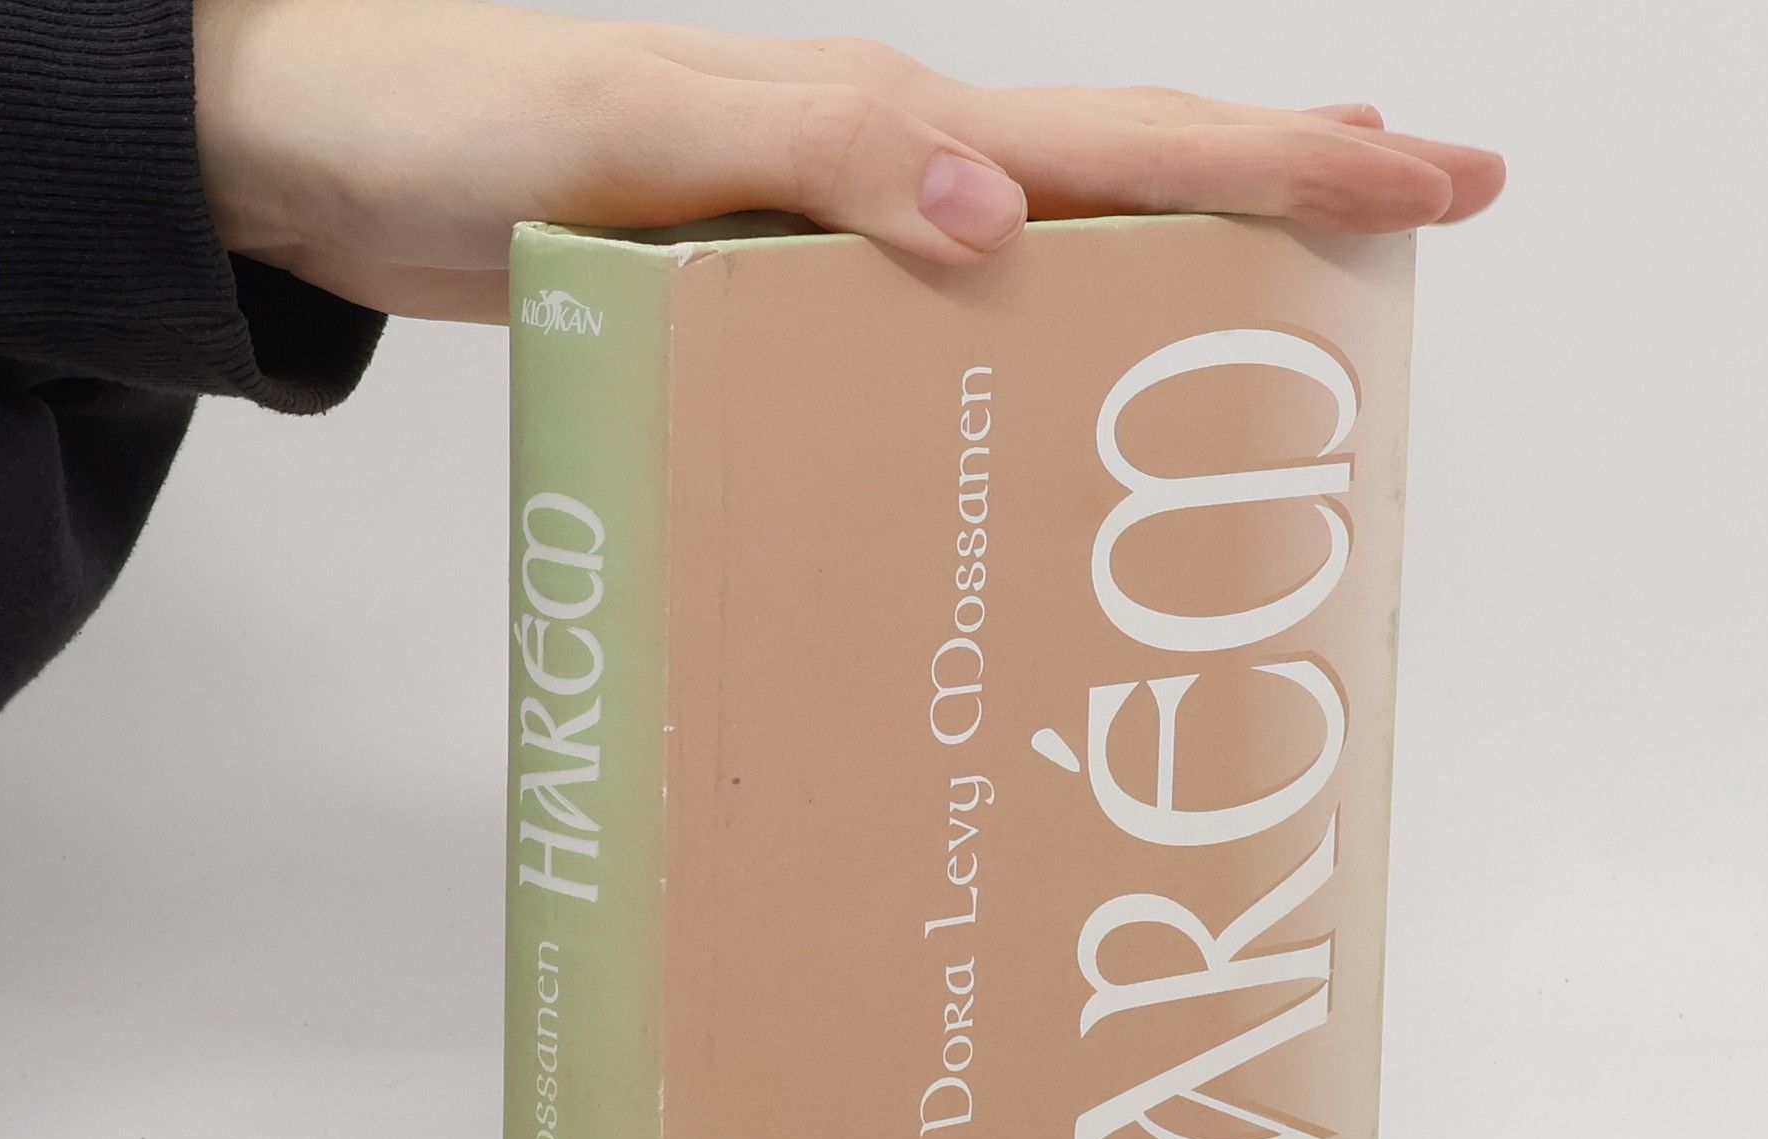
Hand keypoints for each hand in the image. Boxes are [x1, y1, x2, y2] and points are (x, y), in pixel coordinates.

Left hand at [194, 1, 1505, 321]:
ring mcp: (846, 234)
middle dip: (1286, 193)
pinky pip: (948, 321)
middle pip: (1129, 174)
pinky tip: (1057, 389)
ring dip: (1182, 264)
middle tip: (1424, 213)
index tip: (1428, 172)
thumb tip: (998, 208)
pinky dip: (1037, 342)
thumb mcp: (631, 125)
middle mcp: (889, 171)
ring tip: (1288, 304)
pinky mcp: (788, 294)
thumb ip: (815, 148)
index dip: (1287, 158)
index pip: (1125, 135)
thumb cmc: (463, 123)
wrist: (339, 158)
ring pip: (1057, 244)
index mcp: (882, 121)